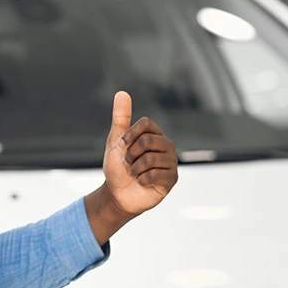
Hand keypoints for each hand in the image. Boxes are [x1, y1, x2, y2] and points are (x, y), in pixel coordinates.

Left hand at [102, 91, 177, 215]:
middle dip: (130, 154)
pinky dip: (142, 179)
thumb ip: (121, 118)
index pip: (146, 123)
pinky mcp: (172, 178)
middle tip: (128, 163)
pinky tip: (142, 182)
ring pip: (150, 159)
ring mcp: (171, 162)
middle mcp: (166, 145)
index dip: (129, 135)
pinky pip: (155, 175)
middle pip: (147, 140)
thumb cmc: (117, 167)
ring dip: (134, 168)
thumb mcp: (116, 141)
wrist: (118, 194)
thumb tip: (122, 93)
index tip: (121, 146)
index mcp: (154, 134)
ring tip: (134, 173)